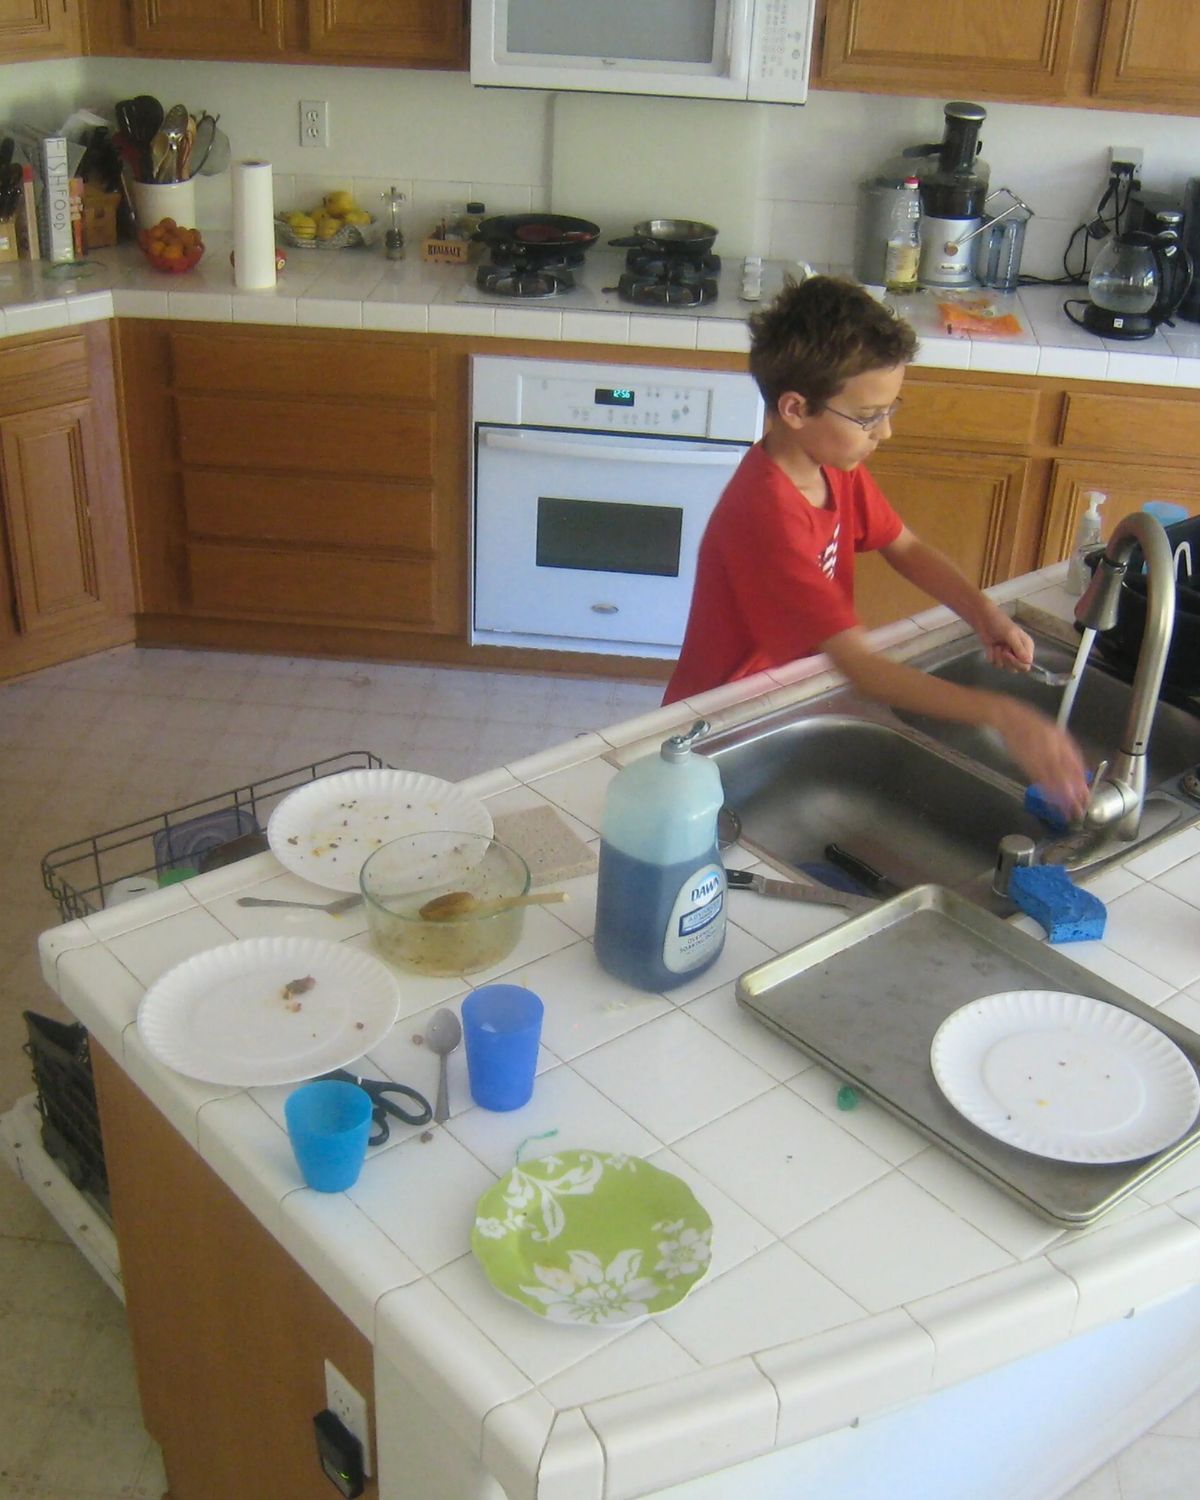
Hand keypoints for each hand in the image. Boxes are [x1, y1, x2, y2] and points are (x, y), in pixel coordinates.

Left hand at [979, 613, 1034, 672]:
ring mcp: (1007, 655)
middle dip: (1006, 660)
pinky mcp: (996, 656)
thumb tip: (1028, 662)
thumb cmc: (1000, 623)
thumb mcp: (1011, 635)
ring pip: (1003, 667)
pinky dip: (990, 655)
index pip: (1026, 664)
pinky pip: (993, 663)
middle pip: (1016, 669)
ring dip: (997, 656)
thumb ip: (1019, 649)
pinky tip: (991, 646)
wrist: (984, 620)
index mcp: (1027, 647)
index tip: (1008, 654)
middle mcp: (1019, 653)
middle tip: (1002, 649)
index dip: (1017, 663)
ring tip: (997, 645)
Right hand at [987, 698, 1089, 818]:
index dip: (1081, 781)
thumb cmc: (1031, 723)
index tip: (1086, 794)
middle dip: (1074, 794)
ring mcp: (1039, 756)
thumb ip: (1067, 749)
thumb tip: (1079, 768)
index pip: (1076, 765)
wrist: (1008, 716)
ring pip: (1053, 780)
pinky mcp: (1026, 762)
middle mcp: (1053, 749)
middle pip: (1067, 775)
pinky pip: (1038, 779)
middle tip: (1080, 808)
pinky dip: (1045, 791)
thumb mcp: (1055, 731)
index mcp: (1062, 741)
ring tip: (1067, 811)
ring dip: (1061, 797)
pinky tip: (1050, 801)